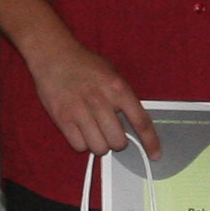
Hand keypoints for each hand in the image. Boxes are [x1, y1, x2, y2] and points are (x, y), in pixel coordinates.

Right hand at [23, 35, 157, 161]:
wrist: (54, 55)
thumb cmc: (85, 65)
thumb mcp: (113, 74)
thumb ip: (124, 98)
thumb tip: (135, 125)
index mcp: (118, 89)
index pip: (141, 122)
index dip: (150, 142)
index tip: (155, 155)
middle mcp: (101, 101)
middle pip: (119, 142)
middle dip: (117, 142)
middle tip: (110, 133)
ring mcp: (81, 111)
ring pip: (99, 148)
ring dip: (99, 144)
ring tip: (94, 131)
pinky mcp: (63, 119)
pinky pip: (79, 146)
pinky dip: (82, 143)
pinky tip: (80, 131)